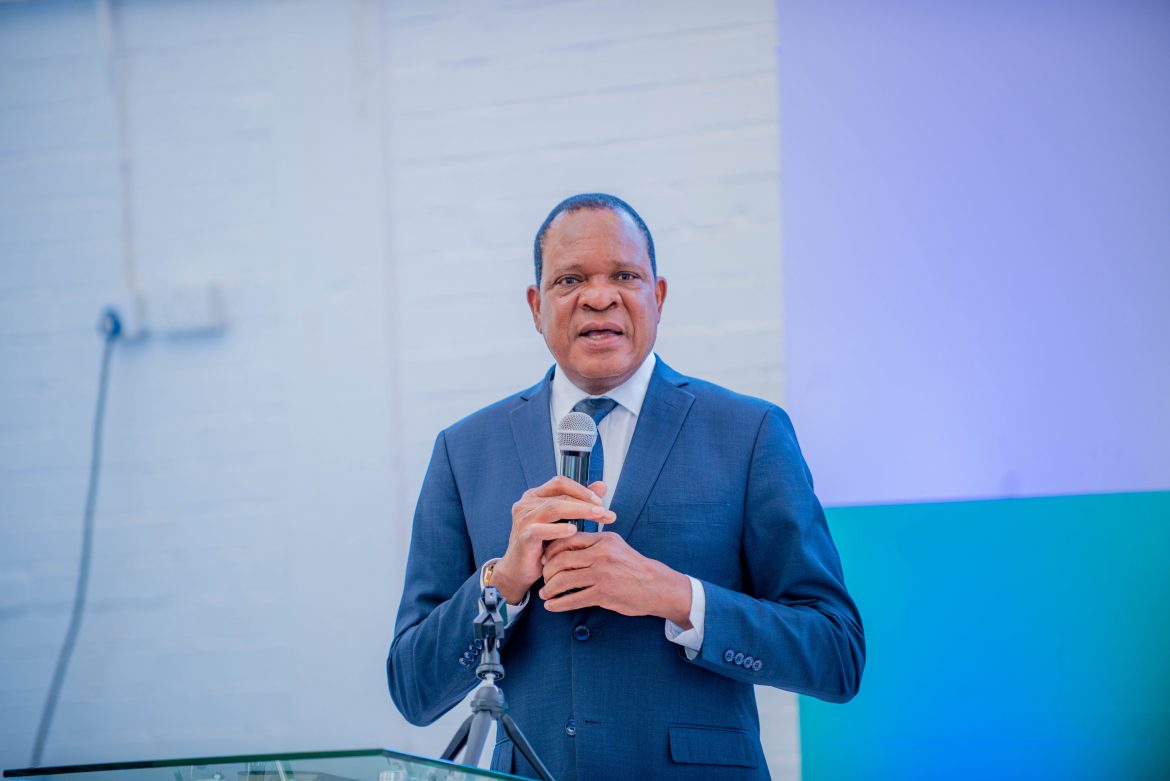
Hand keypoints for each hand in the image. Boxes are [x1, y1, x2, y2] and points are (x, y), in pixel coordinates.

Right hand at [491, 477, 614, 603]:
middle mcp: (526, 503)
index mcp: (535, 496)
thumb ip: (580, 502)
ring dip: (579, 510)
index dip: (582, 489)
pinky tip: (573, 531)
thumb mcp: (562, 521)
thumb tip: (602, 486)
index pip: (561, 483)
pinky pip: (541, 529)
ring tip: (597, 516)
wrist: (519, 571)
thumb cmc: (541, 545)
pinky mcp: (523, 537)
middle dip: (586, 502)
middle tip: (605, 512)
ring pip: (553, 507)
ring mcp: (523, 519)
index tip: (601, 501)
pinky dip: (558, 529)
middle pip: (561, 495)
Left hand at [538, 532, 692, 626]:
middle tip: (543, 577)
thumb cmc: (633, 566)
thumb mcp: (615, 545)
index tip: (545, 558)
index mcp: (603, 539)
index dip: (551, 550)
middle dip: (547, 570)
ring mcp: (602, 575)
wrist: (658, 586)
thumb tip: (564, 546)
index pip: (567, 539)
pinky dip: (558, 604)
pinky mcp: (603, 594)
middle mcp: (601, 555)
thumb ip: (593, 543)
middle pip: (561, 559)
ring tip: (545, 593)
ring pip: (563, 579)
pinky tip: (551, 606)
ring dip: (549, 588)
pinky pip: (573, 599)